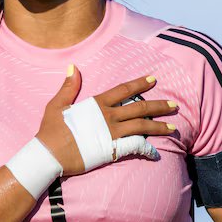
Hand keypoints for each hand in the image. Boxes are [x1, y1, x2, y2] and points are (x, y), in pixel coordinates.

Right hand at [35, 66, 177, 175]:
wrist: (47, 154)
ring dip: (159, 126)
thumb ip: (68, 87)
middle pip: (139, 107)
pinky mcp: (112, 150)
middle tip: (174, 105)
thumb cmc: (50, 130)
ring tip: (172, 126)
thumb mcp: (57, 104)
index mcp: (96, 103)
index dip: (139, 83)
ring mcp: (111, 133)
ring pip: (142, 126)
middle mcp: (108, 116)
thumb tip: (73, 67)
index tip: (153, 79)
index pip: (123, 90)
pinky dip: (147, 149)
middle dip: (158, 105)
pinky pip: (135, 147)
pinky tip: (156, 151)